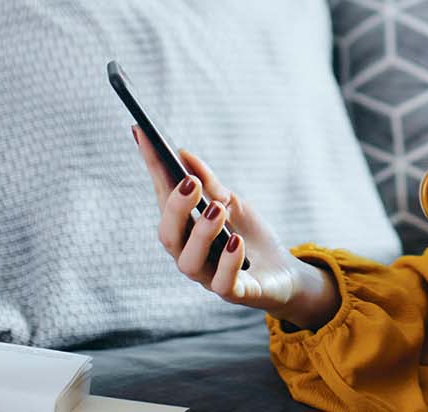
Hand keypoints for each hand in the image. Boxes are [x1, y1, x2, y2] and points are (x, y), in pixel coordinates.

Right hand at [133, 126, 338, 327]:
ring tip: (217, 209)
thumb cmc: (249, 236)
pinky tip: (236, 242)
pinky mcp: (235, 293)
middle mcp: (189, 254)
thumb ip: (210, 183)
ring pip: (189, 262)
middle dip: (176, 208)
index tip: (143, 133)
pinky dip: (228, 263)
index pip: (162, 197)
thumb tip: (183, 154)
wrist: (284, 272)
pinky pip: (224, 284)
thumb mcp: (232, 203)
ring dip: (201, 233)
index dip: (151, 167)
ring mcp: (209, 276)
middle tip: (191, 184)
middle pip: (168, 235)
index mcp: (185, 229)